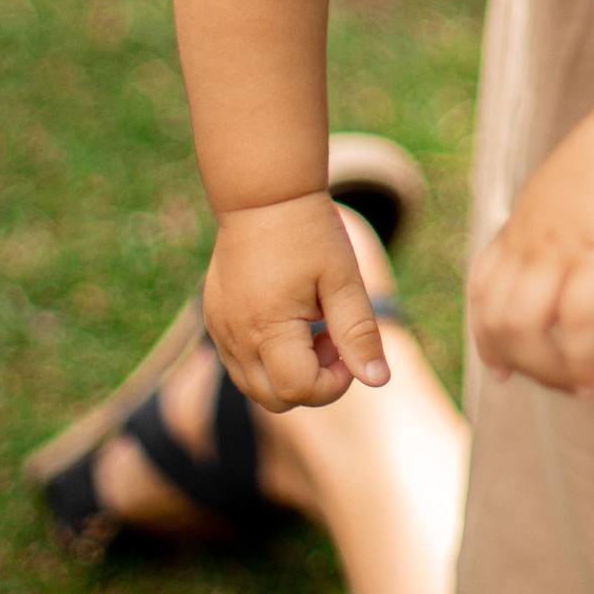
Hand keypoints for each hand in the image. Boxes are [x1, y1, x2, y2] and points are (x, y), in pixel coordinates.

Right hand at [204, 193, 389, 409]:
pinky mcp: (215, 320)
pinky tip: (289, 320)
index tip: (345, 342)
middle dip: (312, 381)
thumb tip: (377, 380)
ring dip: (288, 372)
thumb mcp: (344, 280)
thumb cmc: (309, 232)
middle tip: (331, 335)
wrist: (264, 194)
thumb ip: (359, 333)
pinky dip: (267, 359)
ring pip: (253, 386)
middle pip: (274, 399)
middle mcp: (235, 336)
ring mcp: (220, 329)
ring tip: (310, 324)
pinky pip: (239, 363)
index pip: (298, 390)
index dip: (333, 382)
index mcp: (268, 327)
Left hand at [467, 109, 593, 393]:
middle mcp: (532, 235)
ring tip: (576, 387)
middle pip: (494, 317)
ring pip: (523, 328)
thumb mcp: (585, 187)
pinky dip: (581, 364)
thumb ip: (573, 217)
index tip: (502, 368)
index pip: (482, 285)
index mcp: (527, 219)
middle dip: (519, 363)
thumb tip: (588, 236)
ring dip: (545, 371)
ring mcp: (562, 244)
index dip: (484, 334)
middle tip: (556, 384)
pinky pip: (579, 325)